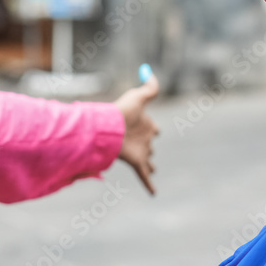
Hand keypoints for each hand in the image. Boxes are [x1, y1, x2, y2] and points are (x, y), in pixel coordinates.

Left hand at [114, 75, 159, 194]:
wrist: (110, 127)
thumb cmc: (124, 110)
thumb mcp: (140, 96)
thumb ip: (149, 86)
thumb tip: (149, 71)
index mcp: (145, 124)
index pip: (153, 128)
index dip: (153, 128)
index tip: (154, 128)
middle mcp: (143, 139)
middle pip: (150, 144)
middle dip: (149, 147)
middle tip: (149, 150)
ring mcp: (141, 152)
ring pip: (149, 160)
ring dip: (150, 165)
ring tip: (151, 168)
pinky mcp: (137, 163)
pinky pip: (144, 176)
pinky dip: (149, 185)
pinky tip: (153, 194)